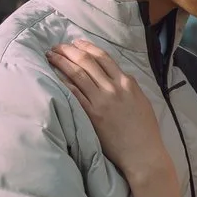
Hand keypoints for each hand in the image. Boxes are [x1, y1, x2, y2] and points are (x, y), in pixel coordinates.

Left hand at [48, 40, 181, 196]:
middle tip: (57, 46)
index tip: (76, 43)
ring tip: (51, 55)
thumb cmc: (145, 130)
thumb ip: (129, 86)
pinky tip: (54, 76)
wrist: (143, 153)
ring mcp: (102, 101)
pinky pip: (75, 94)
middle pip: (88, 62)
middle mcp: (114, 88)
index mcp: (127, 82)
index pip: (104, 57)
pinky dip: (64, 83)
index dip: (87, 47)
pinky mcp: (93, 115)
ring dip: (62, 62)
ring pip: (78, 74)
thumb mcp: (142, 101)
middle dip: (70, 51)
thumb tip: (116, 76)